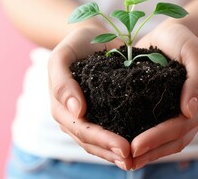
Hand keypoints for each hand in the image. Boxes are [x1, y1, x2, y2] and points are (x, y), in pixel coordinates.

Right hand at [48, 25, 132, 169]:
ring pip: (98, 141)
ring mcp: (87, 115)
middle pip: (90, 140)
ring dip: (114, 153)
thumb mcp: (62, 57)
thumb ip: (62, 82)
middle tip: (132, 158)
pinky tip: (136, 147)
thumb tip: (77, 111)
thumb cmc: (76, 44)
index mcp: (61, 106)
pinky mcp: (102, 110)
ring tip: (135, 161)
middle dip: (110, 151)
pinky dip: (119, 140)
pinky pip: (109, 130)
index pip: (81, 129)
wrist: (90, 36)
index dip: (101, 140)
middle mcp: (73, 115)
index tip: (124, 147)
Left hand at [131, 22, 197, 169]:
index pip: (180, 127)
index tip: (134, 146)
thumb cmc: (182, 40)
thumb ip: (197, 79)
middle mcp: (192, 113)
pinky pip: (158, 133)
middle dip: (150, 152)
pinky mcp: (164, 111)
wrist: (171, 34)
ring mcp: (179, 114)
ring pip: (167, 143)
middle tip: (126, 160)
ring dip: (148, 155)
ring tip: (125, 163)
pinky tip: (128, 148)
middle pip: (174, 141)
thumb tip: (190, 111)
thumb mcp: (193, 52)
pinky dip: (146, 144)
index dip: (158, 138)